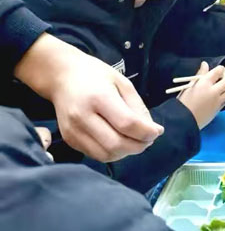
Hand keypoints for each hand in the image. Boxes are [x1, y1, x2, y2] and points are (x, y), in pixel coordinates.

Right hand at [15, 35, 162, 161]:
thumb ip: (137, 106)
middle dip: (139, 146)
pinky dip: (112, 153)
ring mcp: (73, 130)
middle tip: (148, 139)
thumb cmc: (95, 75)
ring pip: (105, 155)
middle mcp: (83, 117)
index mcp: (99, 97)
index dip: (146, 132)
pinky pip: (95, 154)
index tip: (158, 131)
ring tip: (135, 141)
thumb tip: (150, 129)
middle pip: (116, 144)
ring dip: (126, 153)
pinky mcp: (68, 139)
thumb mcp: (122, 82)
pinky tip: (119, 142)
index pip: (127, 124)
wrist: (61, 76)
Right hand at [177, 62, 224, 129]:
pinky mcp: (218, 109)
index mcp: (204, 83)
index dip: (220, 70)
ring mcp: (217, 101)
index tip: (218, 72)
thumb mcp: (189, 86)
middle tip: (222, 81)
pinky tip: (219, 98)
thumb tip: (205, 64)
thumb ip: (200, 74)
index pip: (218, 71)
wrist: (183, 120)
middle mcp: (213, 91)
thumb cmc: (183, 102)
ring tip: (221, 90)